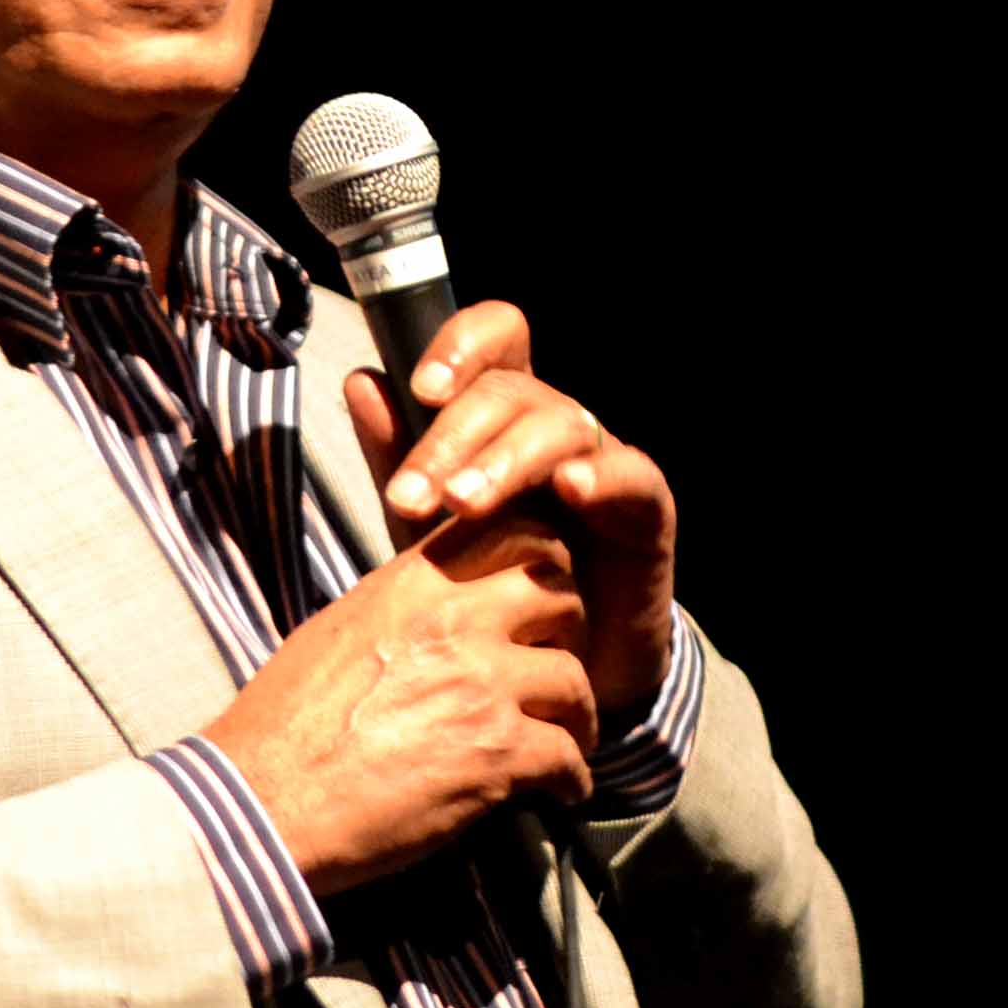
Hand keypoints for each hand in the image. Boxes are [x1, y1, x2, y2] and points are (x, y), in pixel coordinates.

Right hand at [202, 509, 598, 895]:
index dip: (543, 567)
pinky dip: (570, 782)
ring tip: (562, 742)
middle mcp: (456, 621)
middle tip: (553, 672)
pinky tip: (555, 793)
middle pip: (565, 597)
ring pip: (576, 682)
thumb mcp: (340, 629)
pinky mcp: (496, 755)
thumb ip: (405, 605)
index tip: (539, 606)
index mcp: (414, 583)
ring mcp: (481, 686)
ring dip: (575, 718)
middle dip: (569, 637)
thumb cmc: (283, 724)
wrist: (262, 801)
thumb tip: (442, 604)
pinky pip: (569, 759)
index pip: (520, 533)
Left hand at [346, 301, 675, 733]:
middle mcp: (554, 425)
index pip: (494, 339)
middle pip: (512, 389)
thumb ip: (395, 459)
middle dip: (453, 437)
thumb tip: (361, 381)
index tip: (421, 390)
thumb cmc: (493, 584)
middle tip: (413, 495)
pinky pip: (632, 475)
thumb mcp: (426, 526)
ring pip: (562, 426)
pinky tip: (568, 490)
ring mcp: (603, 463)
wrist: (563, 667)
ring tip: (462, 505)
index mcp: (502, 414)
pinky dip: (600, 476)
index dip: (461, 347)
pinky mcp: (646, 511)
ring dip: (506, 461)